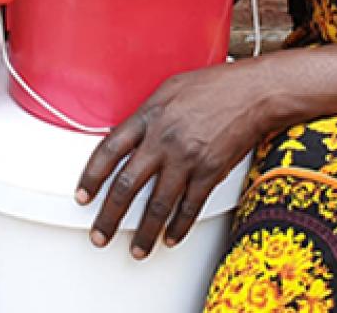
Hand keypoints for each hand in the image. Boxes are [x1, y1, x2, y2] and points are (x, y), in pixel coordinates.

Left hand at [74, 60, 269, 258]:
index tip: (83, 196)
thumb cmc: (213, 86)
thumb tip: (129, 135)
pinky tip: (171, 238)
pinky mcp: (210, 172)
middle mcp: (163, 140)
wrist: (253, 93)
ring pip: (158, 205)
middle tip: (99, 235)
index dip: (92, 177)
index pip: (109, 151)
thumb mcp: (168, 89)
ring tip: (136, 250)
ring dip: (144, 233)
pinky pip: (190, 208)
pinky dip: (179, 227)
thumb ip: (146, 114)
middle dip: (110, 216)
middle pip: (127, 185)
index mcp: (148, 117)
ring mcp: (187, 158)